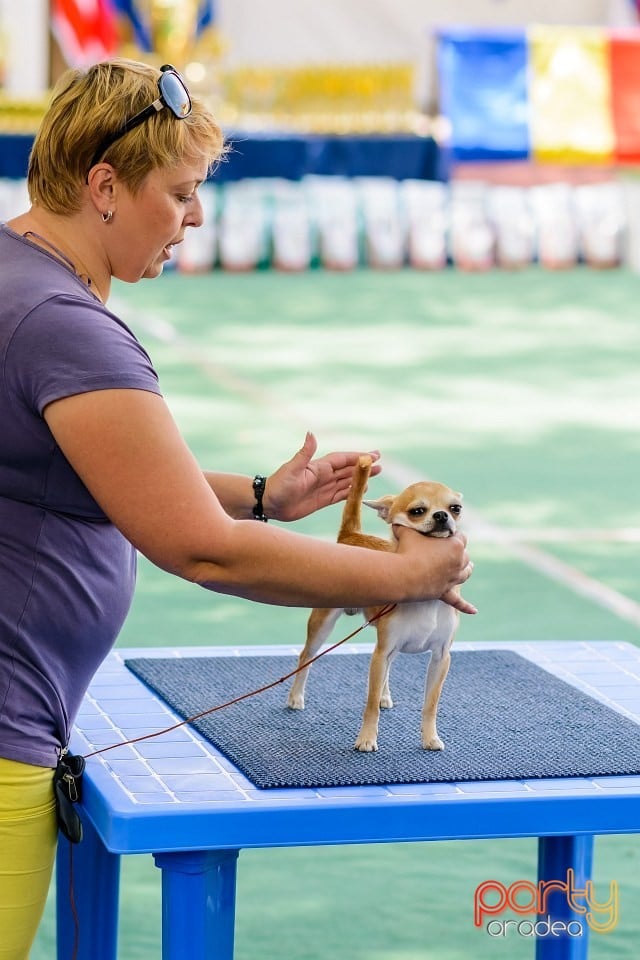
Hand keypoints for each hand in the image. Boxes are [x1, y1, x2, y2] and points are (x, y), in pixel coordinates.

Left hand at [264, 432, 380, 521]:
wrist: (269, 503)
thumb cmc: (279, 485)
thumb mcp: (292, 468)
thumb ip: (304, 453)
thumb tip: (311, 433)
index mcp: (319, 467)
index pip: (343, 460)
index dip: (358, 457)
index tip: (374, 455)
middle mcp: (323, 476)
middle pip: (348, 470)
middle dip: (364, 467)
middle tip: (380, 464)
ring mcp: (323, 488)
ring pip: (347, 481)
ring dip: (361, 478)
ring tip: (376, 474)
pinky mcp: (322, 500)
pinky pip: (341, 495)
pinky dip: (352, 492)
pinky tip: (361, 490)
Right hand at [394, 528, 476, 613]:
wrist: (403, 575)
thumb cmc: (407, 550)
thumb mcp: (406, 532)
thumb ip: (405, 525)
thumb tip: (397, 520)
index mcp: (455, 545)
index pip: (461, 536)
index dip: (454, 534)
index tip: (446, 533)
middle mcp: (458, 562)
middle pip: (465, 555)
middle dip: (459, 551)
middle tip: (450, 549)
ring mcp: (452, 579)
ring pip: (466, 574)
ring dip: (467, 569)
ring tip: (470, 567)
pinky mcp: (444, 592)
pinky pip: (457, 601)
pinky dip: (466, 606)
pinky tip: (474, 611)